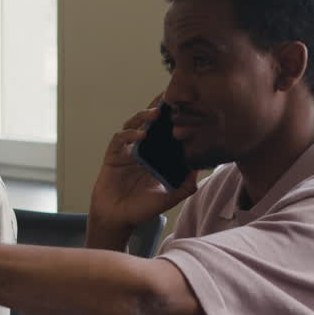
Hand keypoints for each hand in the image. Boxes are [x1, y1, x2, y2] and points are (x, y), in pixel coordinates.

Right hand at [88, 106, 197, 236]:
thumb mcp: (168, 197)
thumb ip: (184, 186)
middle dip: (158, 107)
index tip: (185, 105)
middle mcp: (142, 149)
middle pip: (150, 122)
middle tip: (169, 95)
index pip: (165, 131)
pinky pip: (120, 139)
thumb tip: (199, 169)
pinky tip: (140, 135)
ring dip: (144, 116)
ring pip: (134, 124)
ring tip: (156, 113)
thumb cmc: (141, 208)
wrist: (118, 219)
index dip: (172, 118)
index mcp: (155, 155)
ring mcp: (126, 150)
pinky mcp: (113, 155)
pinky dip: (129, 134)